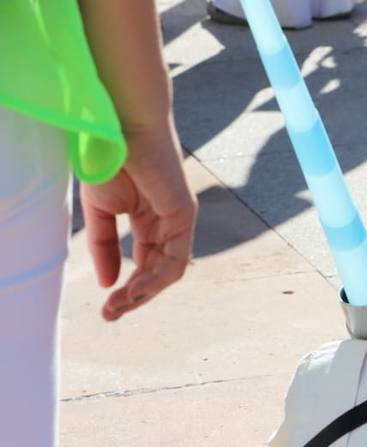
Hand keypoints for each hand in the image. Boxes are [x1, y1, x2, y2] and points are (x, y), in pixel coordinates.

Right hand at [80, 125, 195, 319]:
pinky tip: (137, 288)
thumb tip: (108, 284)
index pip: (144, 265)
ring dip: (144, 292)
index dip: (127, 290)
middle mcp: (167, 226)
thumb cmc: (110, 161)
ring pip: (168, 272)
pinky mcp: (184, 217)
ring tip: (121, 304)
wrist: (121, 130)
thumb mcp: (100, 212)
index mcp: (149, 223)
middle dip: (135, 297)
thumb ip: (104, 247)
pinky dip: (157, 277)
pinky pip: (175, 259)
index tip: (106, 309)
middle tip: (111, 315)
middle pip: (157, 274)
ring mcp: (179, 223)